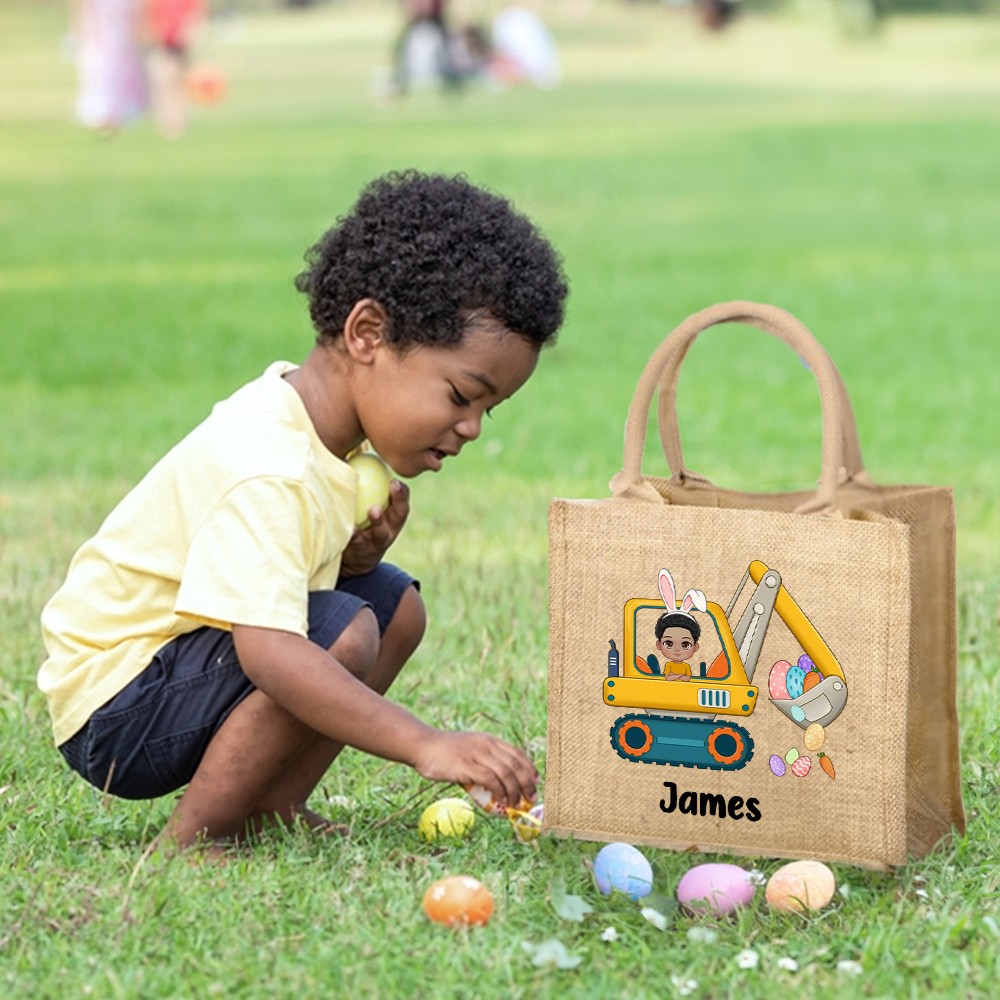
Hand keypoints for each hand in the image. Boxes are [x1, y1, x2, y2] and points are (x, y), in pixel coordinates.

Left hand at [339, 479, 409, 577]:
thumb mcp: (368, 505)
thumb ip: (367, 485)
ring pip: (382, 532)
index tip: (396, 479)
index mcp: (393, 516)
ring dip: (379, 520)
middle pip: (400, 514)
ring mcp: (378, 542)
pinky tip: (349, 529)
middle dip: (399, 499)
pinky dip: (354, 536)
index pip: (402, 501)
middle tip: (394, 485)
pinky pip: (359, 543)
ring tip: (373, 510)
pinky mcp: (364, 553)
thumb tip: (357, 453)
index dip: (402, 491)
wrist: (356, 558)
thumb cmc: (361, 523)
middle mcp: (391, 528)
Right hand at [412, 731, 537, 809]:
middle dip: (527, 783)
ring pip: (506, 773)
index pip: (517, 753)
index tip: (535, 782)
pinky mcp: (467, 766)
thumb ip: (483, 760)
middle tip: (531, 798)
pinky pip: (491, 780)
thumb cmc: (444, 752)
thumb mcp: (469, 748)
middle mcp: (486, 745)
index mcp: (489, 740)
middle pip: (515, 764)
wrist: (423, 746)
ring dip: (516, 791)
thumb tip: (496, 782)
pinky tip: (503, 801)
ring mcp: (477, 754)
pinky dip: (500, 792)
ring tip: (517, 805)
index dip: (529, 768)